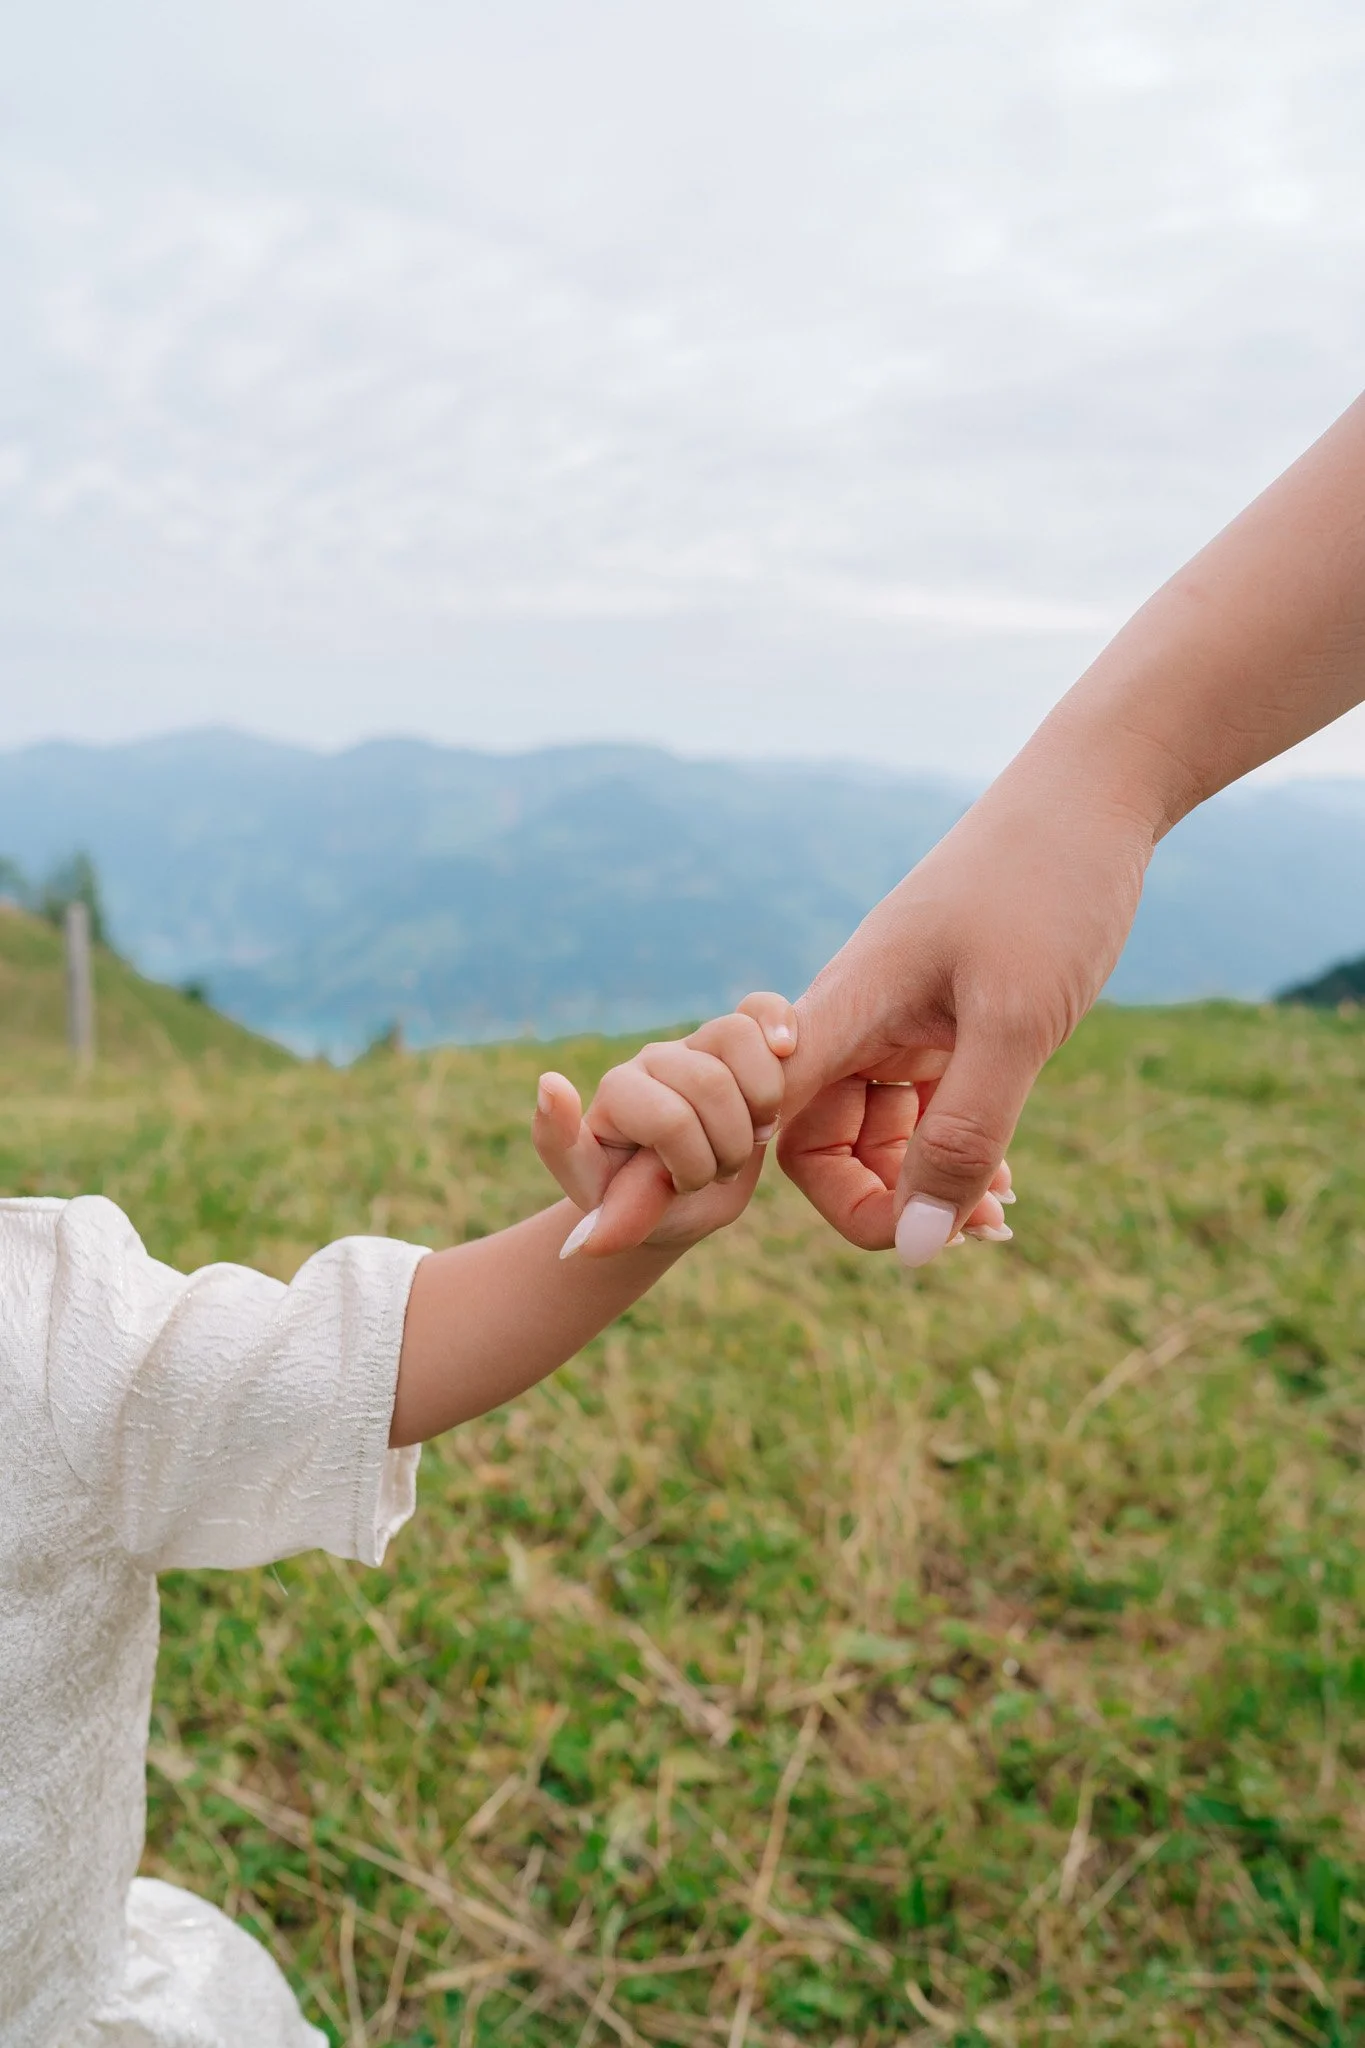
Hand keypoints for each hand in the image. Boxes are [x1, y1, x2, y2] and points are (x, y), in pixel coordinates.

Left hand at [533, 992, 797, 1256]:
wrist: (671, 1204)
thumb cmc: (634, 1208)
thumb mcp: (605, 1214)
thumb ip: (582, 1166)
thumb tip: (550, 1085)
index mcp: (617, 1093)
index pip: (668, 1117)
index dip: (689, 1163)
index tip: (677, 1186)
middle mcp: (653, 1061)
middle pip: (709, 1082)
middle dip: (726, 1145)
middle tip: (716, 1171)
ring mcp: (697, 1046)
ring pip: (739, 1037)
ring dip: (761, 1103)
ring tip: (750, 1136)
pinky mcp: (739, 1045)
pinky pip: (762, 1008)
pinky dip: (779, 1023)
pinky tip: (788, 1052)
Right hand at [777, 778, 1151, 1260]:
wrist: (1096, 794)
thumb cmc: (1047, 887)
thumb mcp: (1015, 1024)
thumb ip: (963, 1135)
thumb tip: (917, 1248)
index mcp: (842, 1009)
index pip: (770, 1125)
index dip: (764, 1186)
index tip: (817, 1231)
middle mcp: (854, 1021)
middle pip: (822, 1146)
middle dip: (887, 1202)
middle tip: (975, 1228)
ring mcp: (896, 1025)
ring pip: (877, 1137)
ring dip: (929, 1184)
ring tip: (1001, 1212)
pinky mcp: (941, 1026)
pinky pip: (924, 1112)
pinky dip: (958, 1151)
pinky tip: (1006, 1180)